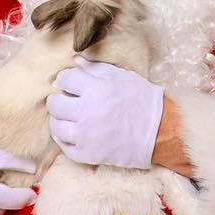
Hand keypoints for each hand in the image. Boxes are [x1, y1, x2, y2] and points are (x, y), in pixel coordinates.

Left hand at [47, 57, 164, 169]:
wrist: (160, 132)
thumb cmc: (142, 100)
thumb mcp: (121, 77)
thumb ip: (95, 68)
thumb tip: (75, 61)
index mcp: (96, 89)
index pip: (64, 79)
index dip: (66, 80)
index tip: (70, 84)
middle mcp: (87, 112)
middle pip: (54, 103)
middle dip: (59, 100)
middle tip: (66, 101)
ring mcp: (86, 135)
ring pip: (56, 126)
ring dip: (60, 120)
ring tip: (68, 118)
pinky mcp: (88, 154)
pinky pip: (64, 147)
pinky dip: (65, 140)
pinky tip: (71, 134)